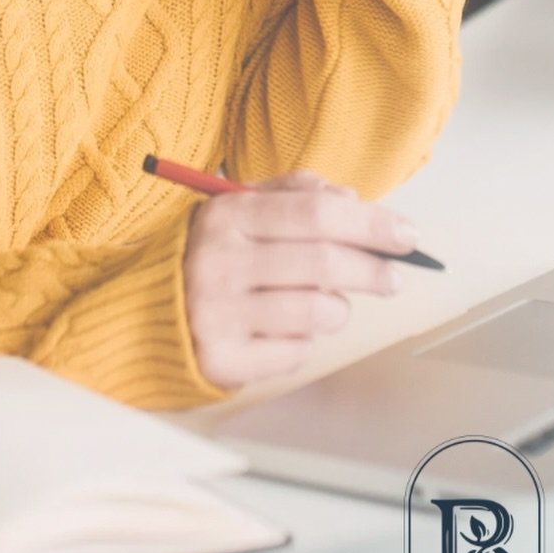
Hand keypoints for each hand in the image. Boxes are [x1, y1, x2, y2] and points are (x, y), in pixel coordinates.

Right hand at [182, 169, 418, 389]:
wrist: (145, 313)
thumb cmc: (213, 255)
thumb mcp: (243, 207)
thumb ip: (297, 193)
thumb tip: (353, 199)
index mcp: (228, 215)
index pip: (317, 213)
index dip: (372, 223)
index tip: (408, 235)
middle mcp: (219, 261)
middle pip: (324, 262)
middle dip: (373, 269)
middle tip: (393, 277)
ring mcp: (217, 313)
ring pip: (317, 311)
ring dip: (338, 309)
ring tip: (328, 305)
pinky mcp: (221, 359)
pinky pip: (296, 352)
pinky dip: (306, 341)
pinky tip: (287, 330)